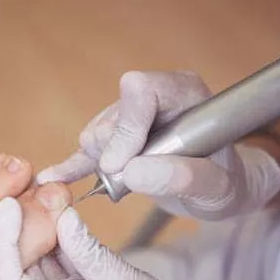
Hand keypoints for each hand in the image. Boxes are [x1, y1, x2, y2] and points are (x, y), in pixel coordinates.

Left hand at [0, 202, 279, 279]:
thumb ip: (89, 251)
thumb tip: (61, 215)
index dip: (0, 241)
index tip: (8, 204)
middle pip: (18, 271)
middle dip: (21, 229)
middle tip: (34, 190)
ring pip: (40, 267)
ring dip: (43, 233)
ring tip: (48, 196)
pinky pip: (62, 270)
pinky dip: (63, 244)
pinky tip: (66, 218)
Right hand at [38, 71, 279, 219]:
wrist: (222, 188)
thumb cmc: (228, 184)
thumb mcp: (218, 187)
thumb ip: (182, 176)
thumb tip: (129, 172)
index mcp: (184, 91)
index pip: (140, 90)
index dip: (125, 128)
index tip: (123, 167)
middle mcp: (154, 95)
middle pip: (111, 119)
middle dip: (117, 156)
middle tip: (137, 183)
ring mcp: (131, 116)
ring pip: (94, 136)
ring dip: (105, 167)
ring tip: (129, 185)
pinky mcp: (116, 140)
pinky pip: (85, 151)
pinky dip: (70, 167)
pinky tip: (51, 178)